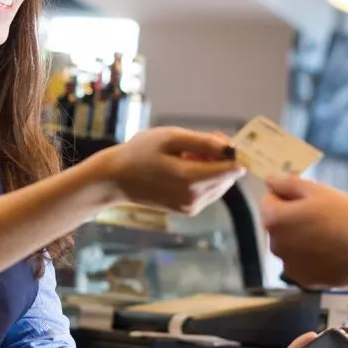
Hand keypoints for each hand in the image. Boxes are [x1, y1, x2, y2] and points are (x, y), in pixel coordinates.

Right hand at [93, 127, 244, 215]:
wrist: (116, 179)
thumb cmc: (140, 153)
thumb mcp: (170, 138)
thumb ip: (203, 142)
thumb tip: (231, 147)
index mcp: (191, 180)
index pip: (232, 170)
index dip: (232, 151)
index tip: (218, 137)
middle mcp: (194, 198)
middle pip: (228, 178)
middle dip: (221, 159)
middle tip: (200, 141)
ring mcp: (191, 207)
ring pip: (220, 185)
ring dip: (213, 168)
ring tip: (188, 154)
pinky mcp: (187, 210)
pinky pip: (208, 192)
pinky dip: (204, 178)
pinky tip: (185, 166)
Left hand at [259, 174, 347, 288]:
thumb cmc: (344, 216)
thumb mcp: (318, 191)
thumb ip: (288, 184)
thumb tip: (268, 180)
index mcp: (274, 219)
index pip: (269, 200)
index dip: (288, 195)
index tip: (309, 198)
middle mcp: (274, 244)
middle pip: (279, 224)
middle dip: (293, 217)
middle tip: (322, 215)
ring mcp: (288, 265)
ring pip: (290, 244)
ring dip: (300, 237)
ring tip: (328, 235)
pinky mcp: (302, 279)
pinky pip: (302, 263)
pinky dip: (310, 257)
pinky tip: (330, 253)